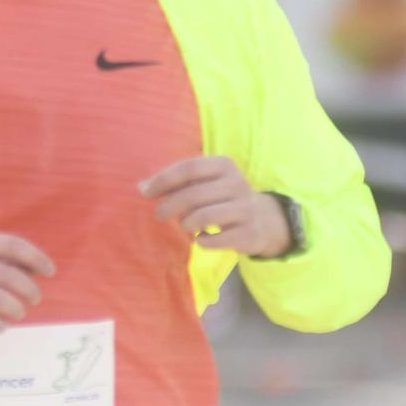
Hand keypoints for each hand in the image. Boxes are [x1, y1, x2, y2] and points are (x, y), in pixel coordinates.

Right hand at [0, 233, 55, 334]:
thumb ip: (0, 259)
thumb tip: (38, 268)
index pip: (11, 245)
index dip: (35, 258)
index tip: (50, 272)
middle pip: (7, 275)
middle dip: (29, 289)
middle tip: (35, 299)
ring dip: (15, 308)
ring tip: (20, 313)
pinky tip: (2, 327)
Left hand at [140, 155, 290, 257]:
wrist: (263, 220)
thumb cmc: (222, 197)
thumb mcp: (204, 183)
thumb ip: (175, 182)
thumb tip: (141, 187)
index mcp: (224, 164)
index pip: (188, 168)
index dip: (163, 180)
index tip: (146, 192)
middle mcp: (237, 183)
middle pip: (193, 194)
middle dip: (169, 206)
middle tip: (160, 215)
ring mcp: (245, 208)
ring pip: (202, 217)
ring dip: (186, 224)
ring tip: (185, 225)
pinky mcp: (248, 233)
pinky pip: (214, 240)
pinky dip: (202, 241)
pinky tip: (201, 238)